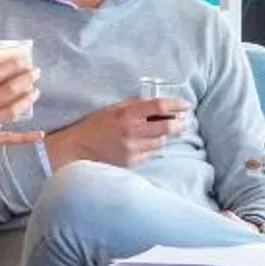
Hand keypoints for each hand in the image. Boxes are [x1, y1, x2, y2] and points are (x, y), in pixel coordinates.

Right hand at [0, 56, 36, 162]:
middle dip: (25, 80)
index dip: (12, 66)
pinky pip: (8, 138)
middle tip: (36, 73)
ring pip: (11, 111)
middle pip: (8, 90)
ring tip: (35, 92)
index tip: (24, 61)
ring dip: (26, 100)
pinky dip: (25, 137)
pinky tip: (39, 134)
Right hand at [44, 98, 185, 171]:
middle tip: (183, 121)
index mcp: (127, 114)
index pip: (158, 106)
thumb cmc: (95, 125)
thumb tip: (158, 103)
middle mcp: (132, 131)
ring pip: (161, 142)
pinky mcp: (131, 161)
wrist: (78, 148)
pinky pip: (150, 153)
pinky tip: (145, 143)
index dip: (176, 104)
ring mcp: (132, 148)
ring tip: (163, 131)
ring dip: (165, 135)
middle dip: (179, 123)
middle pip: (166, 126)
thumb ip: (135, 105)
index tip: (186, 105)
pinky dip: (152, 147)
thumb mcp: (114, 108)